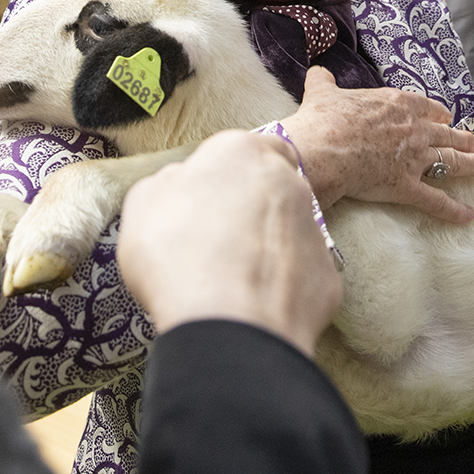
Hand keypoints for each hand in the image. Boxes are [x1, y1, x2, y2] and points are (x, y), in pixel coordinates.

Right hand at [117, 130, 341, 358]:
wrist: (229, 327)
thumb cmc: (177, 258)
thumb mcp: (144, 206)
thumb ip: (169, 183)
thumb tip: (183, 184)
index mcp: (241, 150)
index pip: (247, 146)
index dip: (228, 173)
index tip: (208, 199)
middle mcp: (288, 181)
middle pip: (271, 187)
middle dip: (250, 208)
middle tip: (216, 241)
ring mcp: (314, 228)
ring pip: (289, 229)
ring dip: (267, 246)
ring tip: (233, 280)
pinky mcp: (328, 274)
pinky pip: (302, 274)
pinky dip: (282, 286)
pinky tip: (254, 305)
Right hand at [278, 67, 473, 223]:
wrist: (322, 149)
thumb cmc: (322, 120)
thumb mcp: (322, 93)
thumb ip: (324, 82)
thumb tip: (318, 72)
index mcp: (397, 104)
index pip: (426, 107)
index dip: (438, 114)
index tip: (446, 118)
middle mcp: (414, 130)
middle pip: (447, 135)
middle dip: (466, 139)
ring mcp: (414, 159)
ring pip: (452, 161)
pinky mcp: (407, 187)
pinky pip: (436, 200)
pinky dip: (453, 210)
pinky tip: (468, 216)